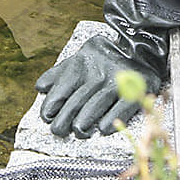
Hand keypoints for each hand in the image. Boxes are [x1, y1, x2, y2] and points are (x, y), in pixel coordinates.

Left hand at [34, 34, 161, 138]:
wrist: (139, 47)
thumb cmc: (103, 58)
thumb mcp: (80, 58)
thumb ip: (60, 73)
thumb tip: (40, 87)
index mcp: (81, 64)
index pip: (61, 90)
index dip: (51, 106)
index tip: (47, 117)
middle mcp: (96, 73)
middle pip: (75, 103)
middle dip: (63, 121)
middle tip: (59, 130)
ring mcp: (115, 82)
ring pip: (94, 108)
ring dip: (83, 123)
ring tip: (78, 131)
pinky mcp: (134, 90)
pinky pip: (120, 109)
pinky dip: (110, 120)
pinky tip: (102, 129)